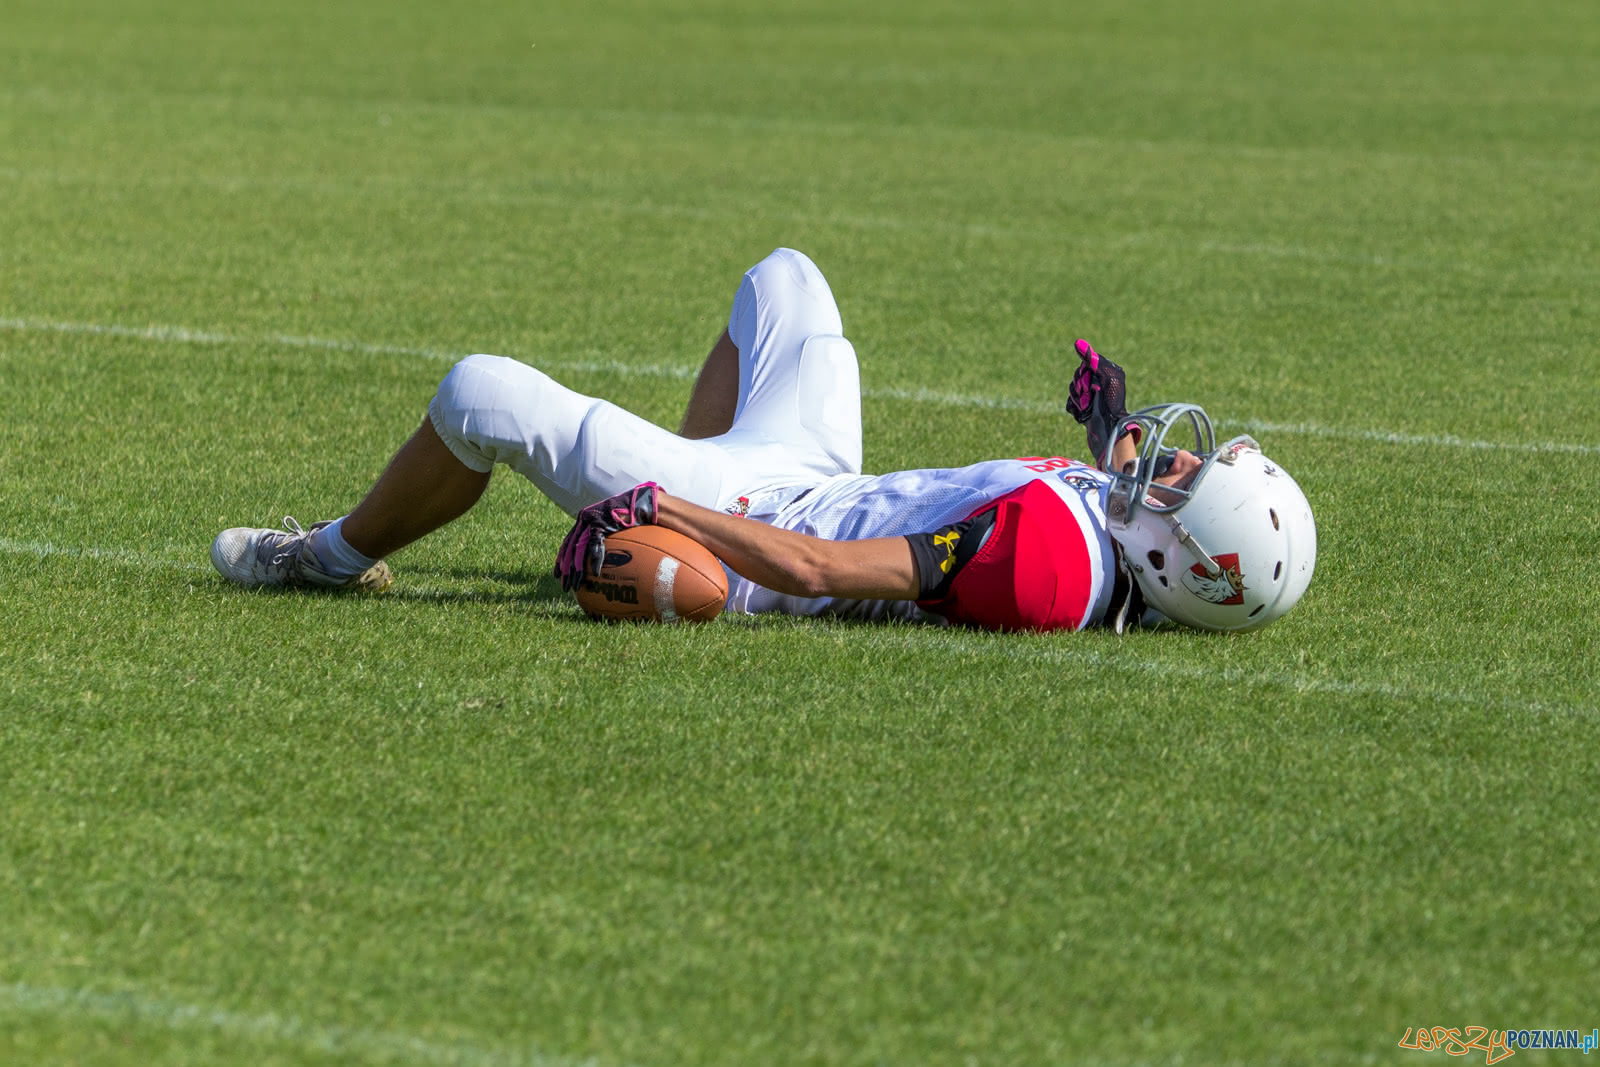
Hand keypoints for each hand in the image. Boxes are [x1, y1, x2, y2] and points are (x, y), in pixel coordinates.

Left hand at [554, 482, 659, 590]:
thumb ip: (606, 538)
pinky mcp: (600, 523)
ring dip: (576, 569)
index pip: (568, 543)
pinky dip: (595, 560)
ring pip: (578, 549)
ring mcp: (590, 521)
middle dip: (565, 569)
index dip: (561, 559)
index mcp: (583, 520)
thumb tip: (608, 557)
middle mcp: (583, 520)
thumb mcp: (615, 527)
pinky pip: (595, 545)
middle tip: (564, 585)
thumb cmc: (632, 515)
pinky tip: (595, 573)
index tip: (558, 574)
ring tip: (576, 585)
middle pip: (570, 549)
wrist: (641, 501)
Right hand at [1065, 338, 1133, 462]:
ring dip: (1078, 399)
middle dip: (1081, 387)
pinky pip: (1070, 403)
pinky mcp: (1083, 407)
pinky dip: (1075, 409)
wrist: (1109, 428)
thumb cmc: (1113, 402)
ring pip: (1072, 390)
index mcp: (1107, 372)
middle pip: (1078, 376)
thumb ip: (1092, 360)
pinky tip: (1084, 413)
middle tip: (1090, 396)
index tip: (1092, 381)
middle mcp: (1099, 381)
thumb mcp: (1106, 377)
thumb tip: (1077, 342)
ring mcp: (1090, 395)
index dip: (1085, 373)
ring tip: (1088, 406)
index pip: (1086, 364)